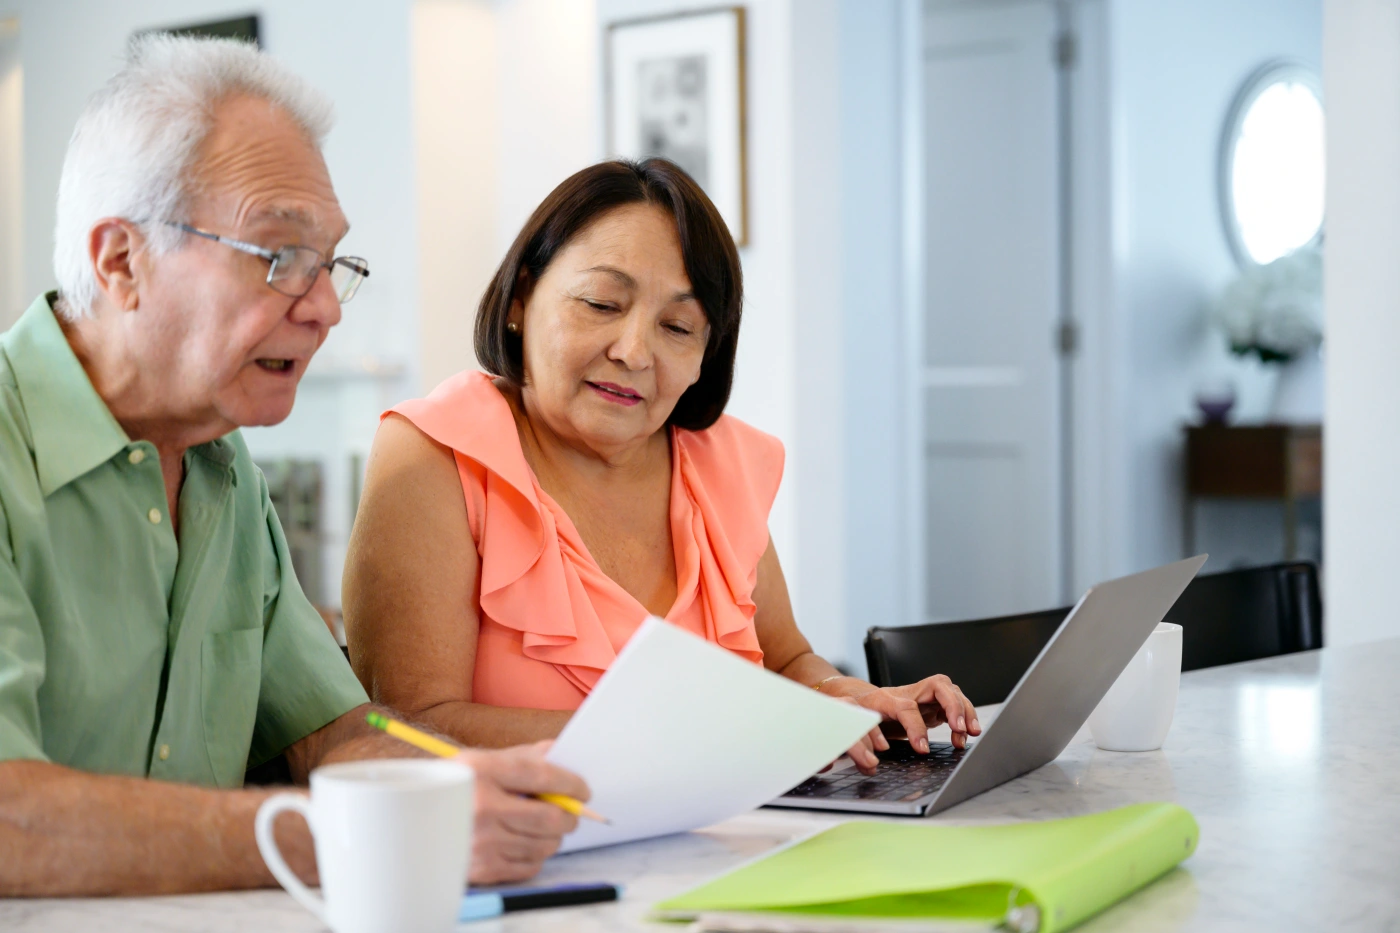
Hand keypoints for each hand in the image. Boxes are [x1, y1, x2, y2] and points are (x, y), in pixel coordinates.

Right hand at [453, 741, 589, 883]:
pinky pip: (530, 866)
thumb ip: (526, 757)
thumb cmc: (458, 788)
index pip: (543, 776)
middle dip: (569, 815)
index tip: (583, 790)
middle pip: (550, 817)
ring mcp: (481, 841)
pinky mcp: (481, 868)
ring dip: (554, 837)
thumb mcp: (484, 760)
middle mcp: (481, 807)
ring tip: (545, 827)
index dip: (572, 784)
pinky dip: (536, 856)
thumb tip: (564, 756)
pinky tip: (525, 842)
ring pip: (544, 844)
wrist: (414, 821)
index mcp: (482, 770)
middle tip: (571, 813)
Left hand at [825, 676, 980, 774]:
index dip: (916, 727)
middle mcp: (910, 692)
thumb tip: (875, 755)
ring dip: (964, 711)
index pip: (906, 706)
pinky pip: (955, 706)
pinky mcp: (934, 706)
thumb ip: (865, 737)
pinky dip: (964, 718)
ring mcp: (925, 696)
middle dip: (952, 706)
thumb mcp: (859, 726)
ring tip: (970, 733)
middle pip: (938, 685)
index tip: (922, 749)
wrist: (865, 703)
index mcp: (887, 697)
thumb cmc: (862, 715)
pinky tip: (965, 735)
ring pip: (951, 692)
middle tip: (959, 728)